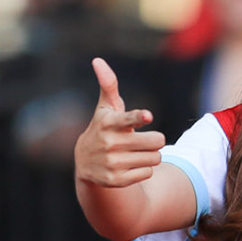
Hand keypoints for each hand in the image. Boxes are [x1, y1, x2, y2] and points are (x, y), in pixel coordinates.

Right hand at [74, 59, 163, 187]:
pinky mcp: (116, 180)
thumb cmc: (103, 127)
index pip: (128, 119)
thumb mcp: (105, 107)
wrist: (85, 163)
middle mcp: (109, 143)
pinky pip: (147, 173)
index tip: (147, 116)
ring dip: (151, 155)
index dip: (139, 117)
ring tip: (136, 153)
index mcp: (109, 122)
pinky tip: (130, 166)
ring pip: (154, 158)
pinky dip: (144, 170)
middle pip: (156, 141)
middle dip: (155, 140)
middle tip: (145, 140)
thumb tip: (97, 60)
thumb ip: (108, 84)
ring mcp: (112, 163)